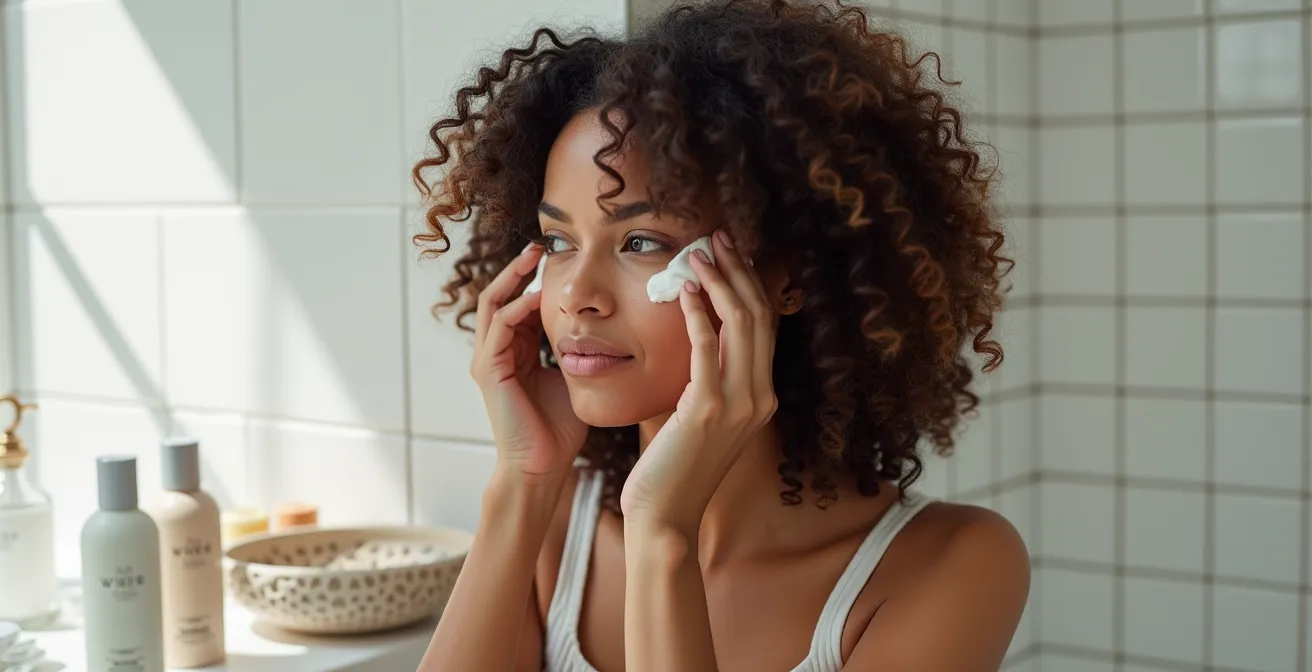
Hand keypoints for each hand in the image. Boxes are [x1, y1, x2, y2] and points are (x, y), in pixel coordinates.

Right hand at [471, 243, 587, 479]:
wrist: (543, 466)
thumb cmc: (560, 428)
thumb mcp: (572, 376)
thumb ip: (576, 349)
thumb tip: (604, 325)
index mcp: (515, 351)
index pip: (519, 302)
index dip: (535, 277)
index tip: (560, 256)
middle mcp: (496, 351)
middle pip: (500, 294)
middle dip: (519, 268)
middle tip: (541, 244)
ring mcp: (488, 360)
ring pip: (493, 303)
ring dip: (513, 277)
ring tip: (535, 256)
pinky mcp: (489, 371)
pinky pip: (500, 328)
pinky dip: (518, 307)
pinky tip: (539, 295)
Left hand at [619, 229, 777, 532]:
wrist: (665, 515)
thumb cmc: (674, 469)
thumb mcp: (701, 419)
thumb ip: (709, 382)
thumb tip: (698, 339)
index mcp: (762, 397)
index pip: (764, 326)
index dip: (749, 284)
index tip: (730, 253)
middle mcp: (760, 397)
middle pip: (758, 315)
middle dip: (739, 271)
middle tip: (716, 238)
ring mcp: (739, 404)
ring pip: (740, 323)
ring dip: (719, 282)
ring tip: (698, 254)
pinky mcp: (707, 409)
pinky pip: (707, 346)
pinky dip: (698, 313)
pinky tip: (685, 292)